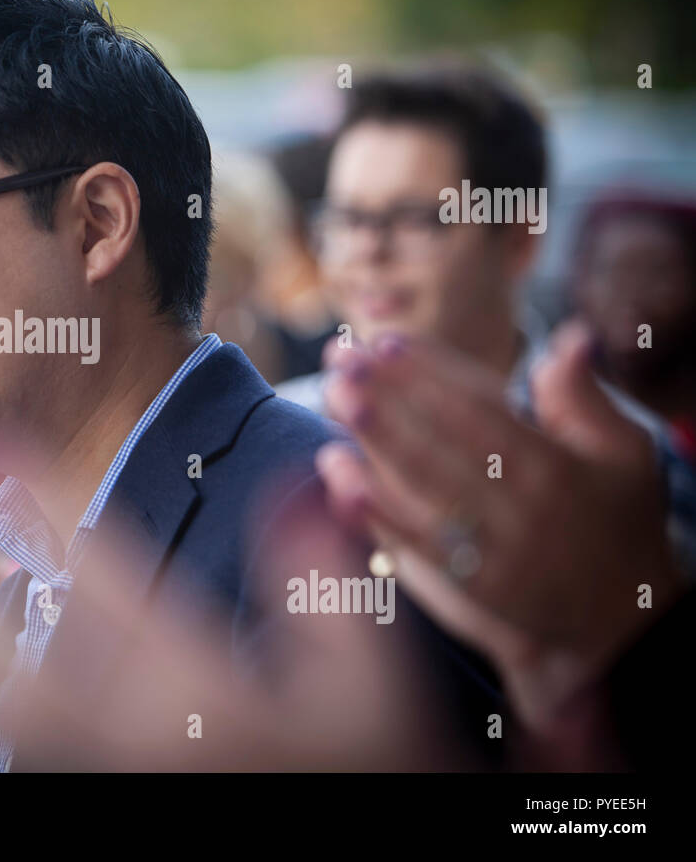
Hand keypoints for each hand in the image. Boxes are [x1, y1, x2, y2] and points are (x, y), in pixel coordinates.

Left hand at [4, 479, 452, 770]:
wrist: (344, 856)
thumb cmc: (364, 764)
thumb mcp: (367, 679)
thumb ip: (324, 579)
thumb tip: (304, 481)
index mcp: (190, 681)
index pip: (97, 567)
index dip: (38, 489)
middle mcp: (121, 723)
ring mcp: (94, 758)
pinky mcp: (88, 776)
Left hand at [316, 322, 688, 731]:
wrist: (620, 622)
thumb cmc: (617, 522)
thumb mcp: (625, 455)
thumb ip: (583, 399)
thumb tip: (569, 336)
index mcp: (555, 465)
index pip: (481, 406)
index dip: (431, 371)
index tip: (385, 342)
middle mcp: (523, 505)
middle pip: (442, 438)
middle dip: (388, 393)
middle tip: (340, 357)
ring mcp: (494, 549)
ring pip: (424, 485)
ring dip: (375, 439)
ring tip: (332, 395)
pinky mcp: (470, 587)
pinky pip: (414, 542)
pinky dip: (374, 508)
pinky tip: (336, 474)